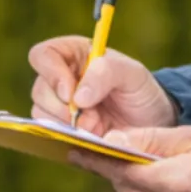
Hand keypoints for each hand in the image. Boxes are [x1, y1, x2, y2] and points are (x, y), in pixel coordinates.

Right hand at [28, 35, 176, 134]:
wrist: (151, 124)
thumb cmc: (140, 91)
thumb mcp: (133, 74)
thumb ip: (106, 73)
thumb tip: (77, 97)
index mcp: (75, 54)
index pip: (44, 55)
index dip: (51, 73)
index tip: (70, 94)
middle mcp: (61, 77)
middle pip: (39, 89)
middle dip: (62, 107)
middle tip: (90, 116)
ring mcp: (59, 105)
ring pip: (40, 113)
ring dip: (66, 123)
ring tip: (95, 125)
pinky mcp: (62, 129)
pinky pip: (49, 133)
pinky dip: (67, 136)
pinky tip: (90, 136)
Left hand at [71, 125, 190, 191]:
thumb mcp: (190, 137)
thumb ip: (150, 139)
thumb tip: (113, 138)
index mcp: (174, 181)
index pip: (123, 171)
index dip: (97, 161)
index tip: (76, 151)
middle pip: (126, 190)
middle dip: (112, 171)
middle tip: (95, 153)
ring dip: (127, 183)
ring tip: (121, 164)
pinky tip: (147, 180)